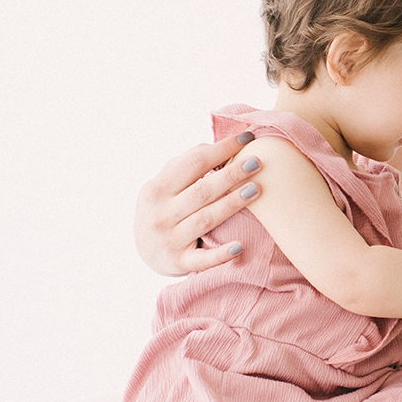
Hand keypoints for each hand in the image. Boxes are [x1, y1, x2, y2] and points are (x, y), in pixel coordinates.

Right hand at [134, 134, 263, 275]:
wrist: (144, 252)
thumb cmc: (164, 209)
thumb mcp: (164, 186)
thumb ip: (186, 166)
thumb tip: (219, 144)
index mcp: (157, 188)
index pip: (193, 163)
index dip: (222, 149)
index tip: (248, 138)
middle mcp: (161, 213)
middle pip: (202, 190)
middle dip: (231, 175)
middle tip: (257, 162)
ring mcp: (170, 239)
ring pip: (206, 219)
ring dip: (231, 204)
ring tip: (256, 190)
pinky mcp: (179, 263)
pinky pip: (202, 260)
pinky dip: (220, 255)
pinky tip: (240, 246)